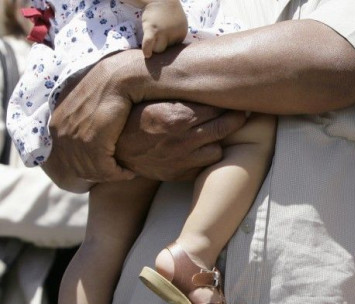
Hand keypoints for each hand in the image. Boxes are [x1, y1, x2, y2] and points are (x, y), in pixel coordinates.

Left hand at [44, 51, 137, 189]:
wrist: (116, 78)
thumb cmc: (106, 89)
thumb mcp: (85, 105)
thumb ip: (78, 120)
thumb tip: (82, 133)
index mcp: (56, 123)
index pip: (65, 158)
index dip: (85, 168)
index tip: (103, 169)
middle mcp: (60, 130)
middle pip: (77, 167)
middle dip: (98, 175)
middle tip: (116, 174)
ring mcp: (75, 136)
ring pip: (91, 170)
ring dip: (110, 175)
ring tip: (124, 172)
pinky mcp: (93, 140)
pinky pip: (104, 168)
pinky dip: (118, 174)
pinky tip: (129, 171)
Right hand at [115, 102, 246, 180]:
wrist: (113, 149)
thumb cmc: (132, 117)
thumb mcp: (151, 98)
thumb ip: (177, 92)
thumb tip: (202, 75)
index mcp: (177, 117)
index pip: (216, 106)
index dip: (225, 100)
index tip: (230, 96)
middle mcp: (183, 140)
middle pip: (225, 126)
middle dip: (235, 117)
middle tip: (239, 111)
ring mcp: (183, 160)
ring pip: (219, 148)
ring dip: (219, 139)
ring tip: (217, 130)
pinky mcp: (181, 174)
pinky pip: (206, 165)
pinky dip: (207, 156)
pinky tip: (202, 147)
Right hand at [140, 0, 187, 57]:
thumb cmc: (169, 12)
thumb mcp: (180, 23)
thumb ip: (178, 36)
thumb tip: (174, 54)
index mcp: (182, 32)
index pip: (175, 48)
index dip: (169, 46)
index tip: (165, 42)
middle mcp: (174, 33)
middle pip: (168, 50)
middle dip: (163, 47)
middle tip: (158, 41)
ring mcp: (162, 31)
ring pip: (158, 49)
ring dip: (154, 48)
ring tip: (152, 42)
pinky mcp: (151, 28)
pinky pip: (149, 42)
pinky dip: (147, 49)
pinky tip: (147, 55)